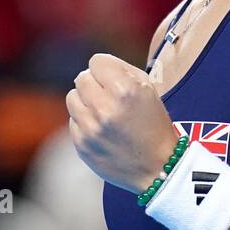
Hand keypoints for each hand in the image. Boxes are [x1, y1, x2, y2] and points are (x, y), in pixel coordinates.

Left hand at [67, 53, 178, 192]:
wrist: (157, 168)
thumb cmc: (155, 126)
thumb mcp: (149, 91)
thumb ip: (123, 71)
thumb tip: (97, 66)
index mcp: (125, 90)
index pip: (96, 61)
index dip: (106, 68)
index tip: (113, 78)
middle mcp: (105, 108)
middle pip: (82, 78)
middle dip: (95, 83)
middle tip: (108, 95)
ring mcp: (90, 128)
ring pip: (72, 97)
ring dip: (86, 101)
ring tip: (103, 112)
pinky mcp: (82, 144)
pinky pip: (73, 120)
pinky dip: (85, 121)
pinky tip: (101, 129)